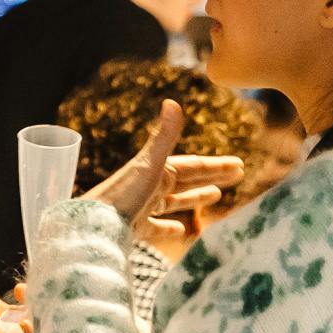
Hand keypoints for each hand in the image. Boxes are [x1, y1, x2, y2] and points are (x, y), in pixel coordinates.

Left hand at [86, 101, 242, 253]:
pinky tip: (181, 231)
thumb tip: (172, 101)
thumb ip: (164, 137)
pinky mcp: (133, 228)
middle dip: (212, 176)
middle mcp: (148, 185)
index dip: (217, 165)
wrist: (93, 225)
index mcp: (156, 170)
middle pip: (186, 180)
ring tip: (216, 196)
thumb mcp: (149, 165)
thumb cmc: (123, 195)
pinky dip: (170, 227)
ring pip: (173, 201)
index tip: (240, 164)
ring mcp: (141, 206)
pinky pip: (156, 227)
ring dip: (194, 197)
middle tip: (239, 175)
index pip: (193, 165)